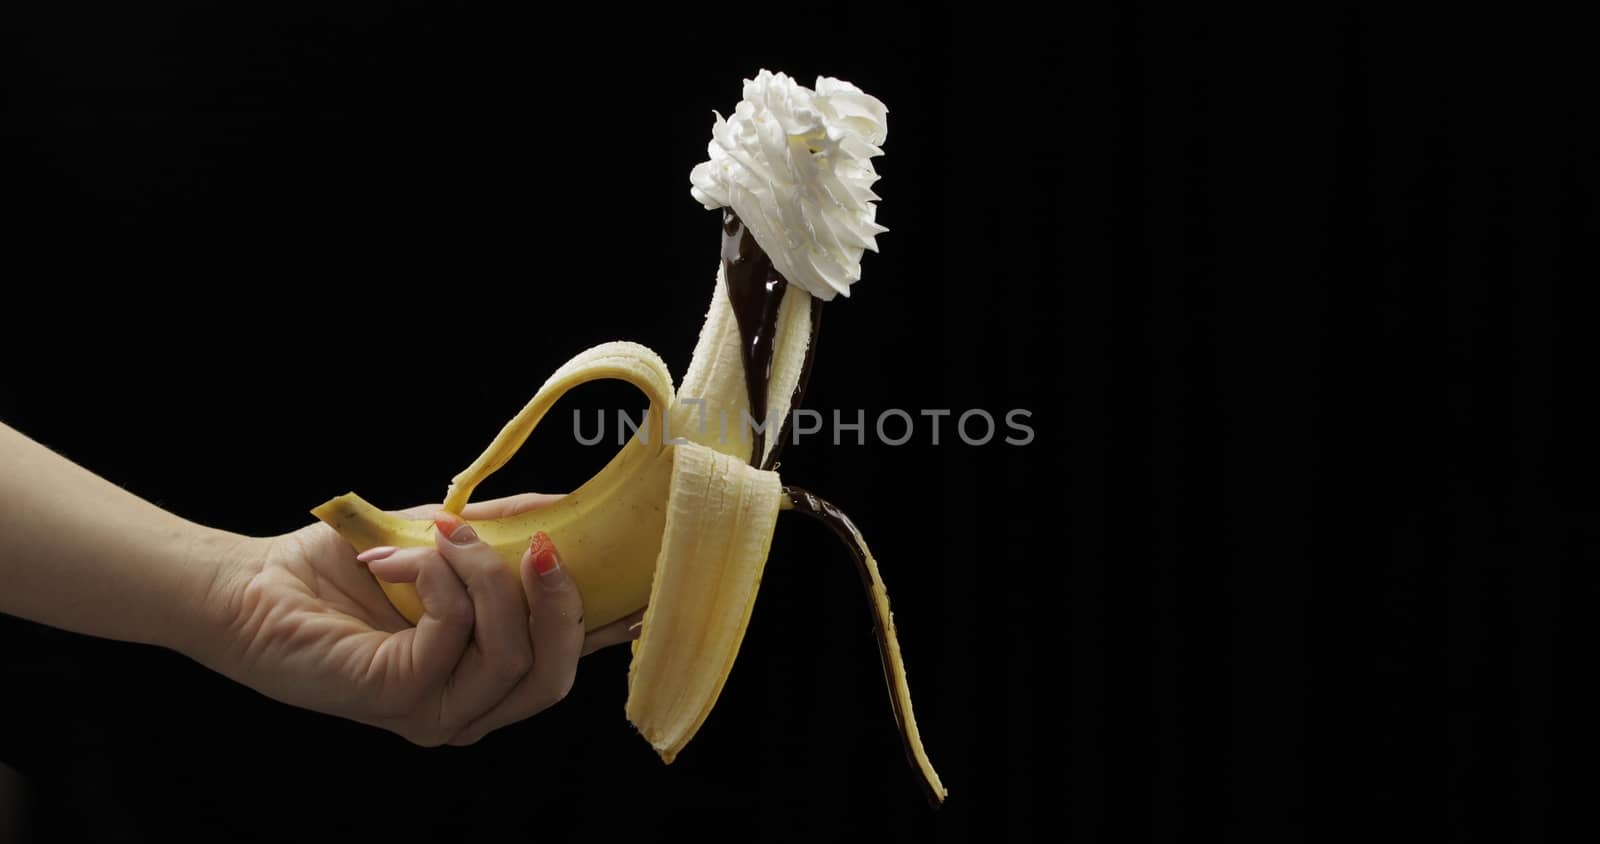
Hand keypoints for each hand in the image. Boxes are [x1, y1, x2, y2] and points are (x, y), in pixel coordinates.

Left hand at [201, 493, 642, 745]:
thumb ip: (507, 532)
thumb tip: (570, 504)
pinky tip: (410, 554)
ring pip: (514, 654)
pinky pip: (456, 633)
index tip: (643, 578)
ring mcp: (436, 712)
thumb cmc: (343, 570)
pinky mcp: (401, 699)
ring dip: (490, 576)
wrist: (253, 588)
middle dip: (560, 600)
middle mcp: (469, 708)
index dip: (609, 625)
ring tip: (450, 533)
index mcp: (486, 678)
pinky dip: (444, 578)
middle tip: (543, 541)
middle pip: (557, 674)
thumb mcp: (443, 542)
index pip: (567, 663)